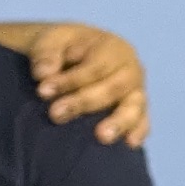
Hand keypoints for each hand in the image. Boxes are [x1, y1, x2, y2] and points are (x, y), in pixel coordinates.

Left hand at [22, 22, 146, 146]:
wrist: (76, 54)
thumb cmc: (63, 49)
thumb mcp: (51, 41)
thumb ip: (46, 54)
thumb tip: (43, 73)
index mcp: (111, 48)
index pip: (93, 67)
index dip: (70, 80)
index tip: (42, 91)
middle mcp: (129, 69)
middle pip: (113, 88)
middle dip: (84, 102)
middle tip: (55, 115)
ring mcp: (136, 90)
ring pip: (134, 106)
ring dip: (119, 122)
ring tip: (102, 137)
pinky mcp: (136, 110)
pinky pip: (142, 121)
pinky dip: (138, 132)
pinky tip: (129, 144)